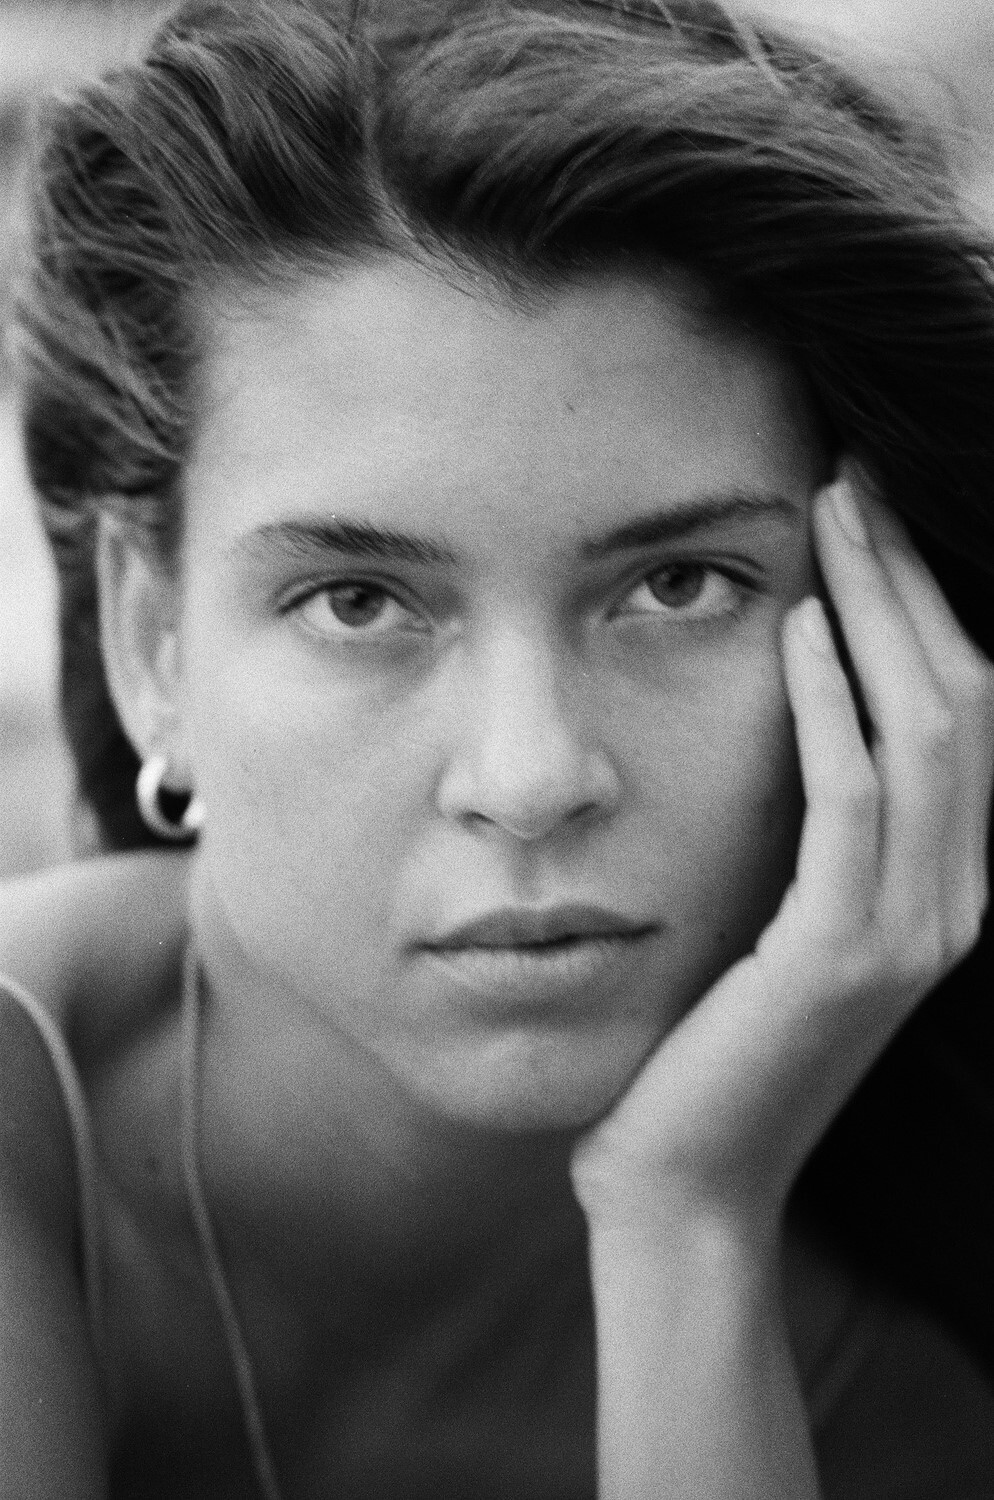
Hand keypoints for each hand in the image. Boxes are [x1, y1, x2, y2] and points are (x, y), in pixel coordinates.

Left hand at [572, 473, 993, 1234]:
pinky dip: (832, 707)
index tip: (868, 516)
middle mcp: (954, 901)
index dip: (926, 604)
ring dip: (880, 613)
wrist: (688, 1175)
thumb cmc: (714, 1039)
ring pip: (930, 731)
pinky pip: (854, 801)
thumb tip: (795, 698)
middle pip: (968, 699)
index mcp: (945, 887)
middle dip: (910, 581)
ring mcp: (911, 932)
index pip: (968, 713)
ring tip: (832, 521)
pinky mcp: (841, 955)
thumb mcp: (781, 916)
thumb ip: (814, 826)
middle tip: (855, 482)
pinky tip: (797, 633)